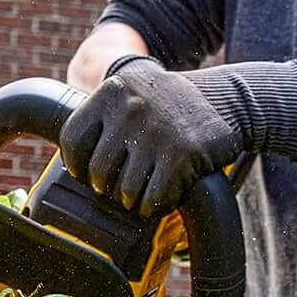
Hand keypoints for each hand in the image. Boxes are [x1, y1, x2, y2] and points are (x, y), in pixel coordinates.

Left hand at [58, 56, 244, 215]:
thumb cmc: (168, 108)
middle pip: (98, 173)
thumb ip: (102, 120)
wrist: (226, 100)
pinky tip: (167, 191)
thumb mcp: (132, 96)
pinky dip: (157, 204)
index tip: (87, 174)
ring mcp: (156, 130)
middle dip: (110, 186)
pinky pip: (153, 198)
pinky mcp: (183, 153)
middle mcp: (130, 108)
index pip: (72, 140)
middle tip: (125, 184)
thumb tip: (70, 167)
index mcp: (110, 92)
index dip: (78, 166)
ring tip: (147, 187)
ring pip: (124, 191)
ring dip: (135, 199)